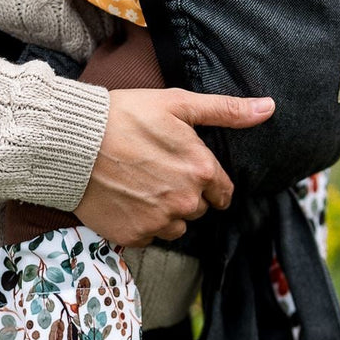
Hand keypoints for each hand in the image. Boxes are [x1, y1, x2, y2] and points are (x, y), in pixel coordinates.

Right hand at [74, 88, 275, 246]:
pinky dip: (140, 222)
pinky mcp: (134, 236)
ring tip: (140, 187)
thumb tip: (269, 108)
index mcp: (201, 169)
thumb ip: (226, 110)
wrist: (71, 144)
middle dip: (185, 195)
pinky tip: (124, 200)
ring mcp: (159, 222)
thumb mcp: (178, 103)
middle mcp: (185, 201)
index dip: (208, 182)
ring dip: (165, 212)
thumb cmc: (124, 116)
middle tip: (156, 172)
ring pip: (176, 227)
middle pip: (198, 209)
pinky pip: (148, 236)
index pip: (222, 192)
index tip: (189, 172)